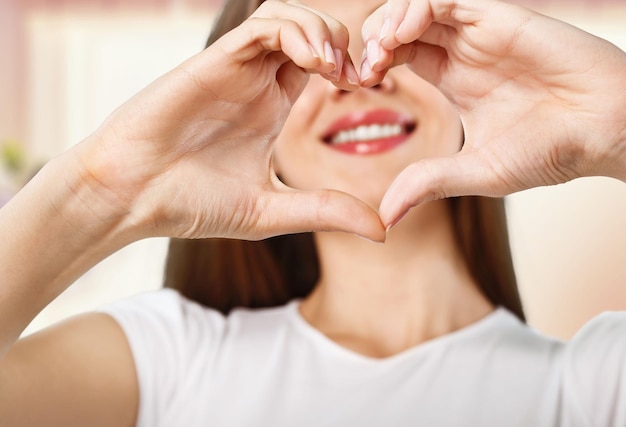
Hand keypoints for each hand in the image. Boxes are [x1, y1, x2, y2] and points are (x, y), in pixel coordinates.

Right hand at [75, 0, 383, 241]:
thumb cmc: (192, 205)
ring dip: (324, 32)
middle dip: (348, 43)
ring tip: (338, 69)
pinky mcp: (215, 61)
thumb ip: (326, 212)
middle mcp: (259, 83)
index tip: (377, 89)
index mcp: (273, 108)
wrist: (133, 198)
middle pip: (314, 33)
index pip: (325, 67)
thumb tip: (383, 229)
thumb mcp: (272, 211)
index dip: (357, 69)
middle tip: (363, 76)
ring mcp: (237, 70)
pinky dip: (295, 32)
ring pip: (290, 18)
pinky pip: (262, 25)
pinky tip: (315, 62)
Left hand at [361, 0, 625, 227]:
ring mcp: (480, 32)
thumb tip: (386, 216)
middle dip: (373, 40)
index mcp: (453, 81)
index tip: (357, 85)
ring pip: (419, 5)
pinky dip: (418, 7)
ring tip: (379, 51)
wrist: (606, 132)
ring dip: (389, 21)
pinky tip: (403, 33)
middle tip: (363, 68)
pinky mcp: (500, 16)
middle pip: (401, 26)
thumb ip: (429, 183)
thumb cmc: (551, 152)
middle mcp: (463, 52)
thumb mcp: (476, 172)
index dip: (372, 63)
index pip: (398, 56)